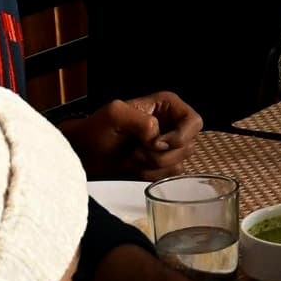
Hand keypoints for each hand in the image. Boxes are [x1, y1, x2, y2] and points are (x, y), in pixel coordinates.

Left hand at [62, 91, 203, 180]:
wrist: (86, 152)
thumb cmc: (96, 130)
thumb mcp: (114, 115)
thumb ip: (140, 120)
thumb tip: (157, 136)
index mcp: (167, 105)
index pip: (194, 122)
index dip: (180, 136)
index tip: (156, 142)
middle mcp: (172, 123)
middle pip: (188, 145)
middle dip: (162, 154)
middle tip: (138, 151)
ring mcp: (169, 144)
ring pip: (180, 162)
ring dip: (154, 165)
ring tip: (133, 157)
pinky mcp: (163, 162)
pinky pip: (171, 174)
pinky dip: (152, 175)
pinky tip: (135, 167)